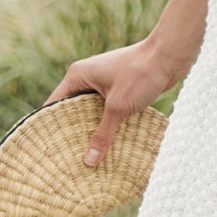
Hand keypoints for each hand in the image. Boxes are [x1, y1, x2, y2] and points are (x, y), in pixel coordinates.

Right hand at [45, 39, 176, 166]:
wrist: (170, 56)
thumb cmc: (140, 74)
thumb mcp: (119, 107)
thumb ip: (103, 134)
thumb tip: (89, 161)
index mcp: (78, 76)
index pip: (54, 104)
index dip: (49, 126)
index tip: (46, 150)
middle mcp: (87, 78)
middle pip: (72, 111)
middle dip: (72, 133)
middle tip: (67, 159)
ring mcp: (104, 83)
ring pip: (92, 112)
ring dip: (93, 131)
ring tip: (87, 158)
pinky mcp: (120, 90)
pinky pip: (108, 111)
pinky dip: (108, 125)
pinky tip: (109, 145)